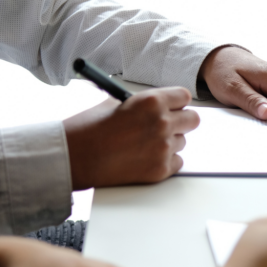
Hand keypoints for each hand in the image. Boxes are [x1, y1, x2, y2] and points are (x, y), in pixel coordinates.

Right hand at [63, 88, 199, 188]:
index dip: (176, 102)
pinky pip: (177, 162)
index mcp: (151, 102)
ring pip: (182, 142)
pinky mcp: (161, 169)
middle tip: (166, 126)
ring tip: (142, 145)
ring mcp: (163, 148)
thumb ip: (142, 104)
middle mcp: (161, 123)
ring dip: (169, 142)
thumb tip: (160, 106)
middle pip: (192, 120)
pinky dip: (165, 161)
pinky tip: (143, 158)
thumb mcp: (115, 103)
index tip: (172, 107)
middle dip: (181, 121)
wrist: (73, 158)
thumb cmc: (88, 129)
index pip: (184, 96)